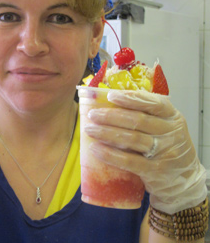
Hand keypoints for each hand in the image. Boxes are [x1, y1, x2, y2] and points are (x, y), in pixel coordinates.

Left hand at [84, 90, 206, 214]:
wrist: (185, 180)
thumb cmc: (167, 147)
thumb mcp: (165, 128)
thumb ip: (146, 116)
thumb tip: (109, 104)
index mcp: (173, 117)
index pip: (153, 103)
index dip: (131, 98)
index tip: (110, 95)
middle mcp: (171, 133)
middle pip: (138, 120)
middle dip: (111, 116)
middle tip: (92, 115)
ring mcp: (165, 152)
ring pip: (132, 139)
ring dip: (107, 133)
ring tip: (90, 129)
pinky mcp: (155, 171)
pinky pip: (129, 161)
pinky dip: (110, 155)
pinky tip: (96, 149)